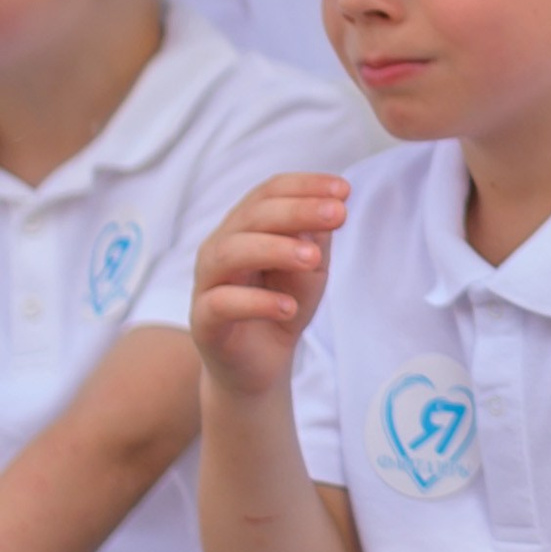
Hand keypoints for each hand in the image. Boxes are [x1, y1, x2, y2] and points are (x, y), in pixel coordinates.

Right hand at [192, 174, 348, 401]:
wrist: (261, 365)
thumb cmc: (284, 304)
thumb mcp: (310, 269)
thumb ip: (315, 239)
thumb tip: (329, 208)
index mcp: (246, 226)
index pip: (269, 192)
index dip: (305, 186)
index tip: (344, 189)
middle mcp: (221, 246)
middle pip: (252, 216)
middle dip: (297, 211)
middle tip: (338, 215)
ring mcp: (207, 282)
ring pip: (230, 252)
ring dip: (275, 249)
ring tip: (313, 259)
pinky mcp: (204, 320)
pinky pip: (222, 303)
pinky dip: (258, 302)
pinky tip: (289, 306)